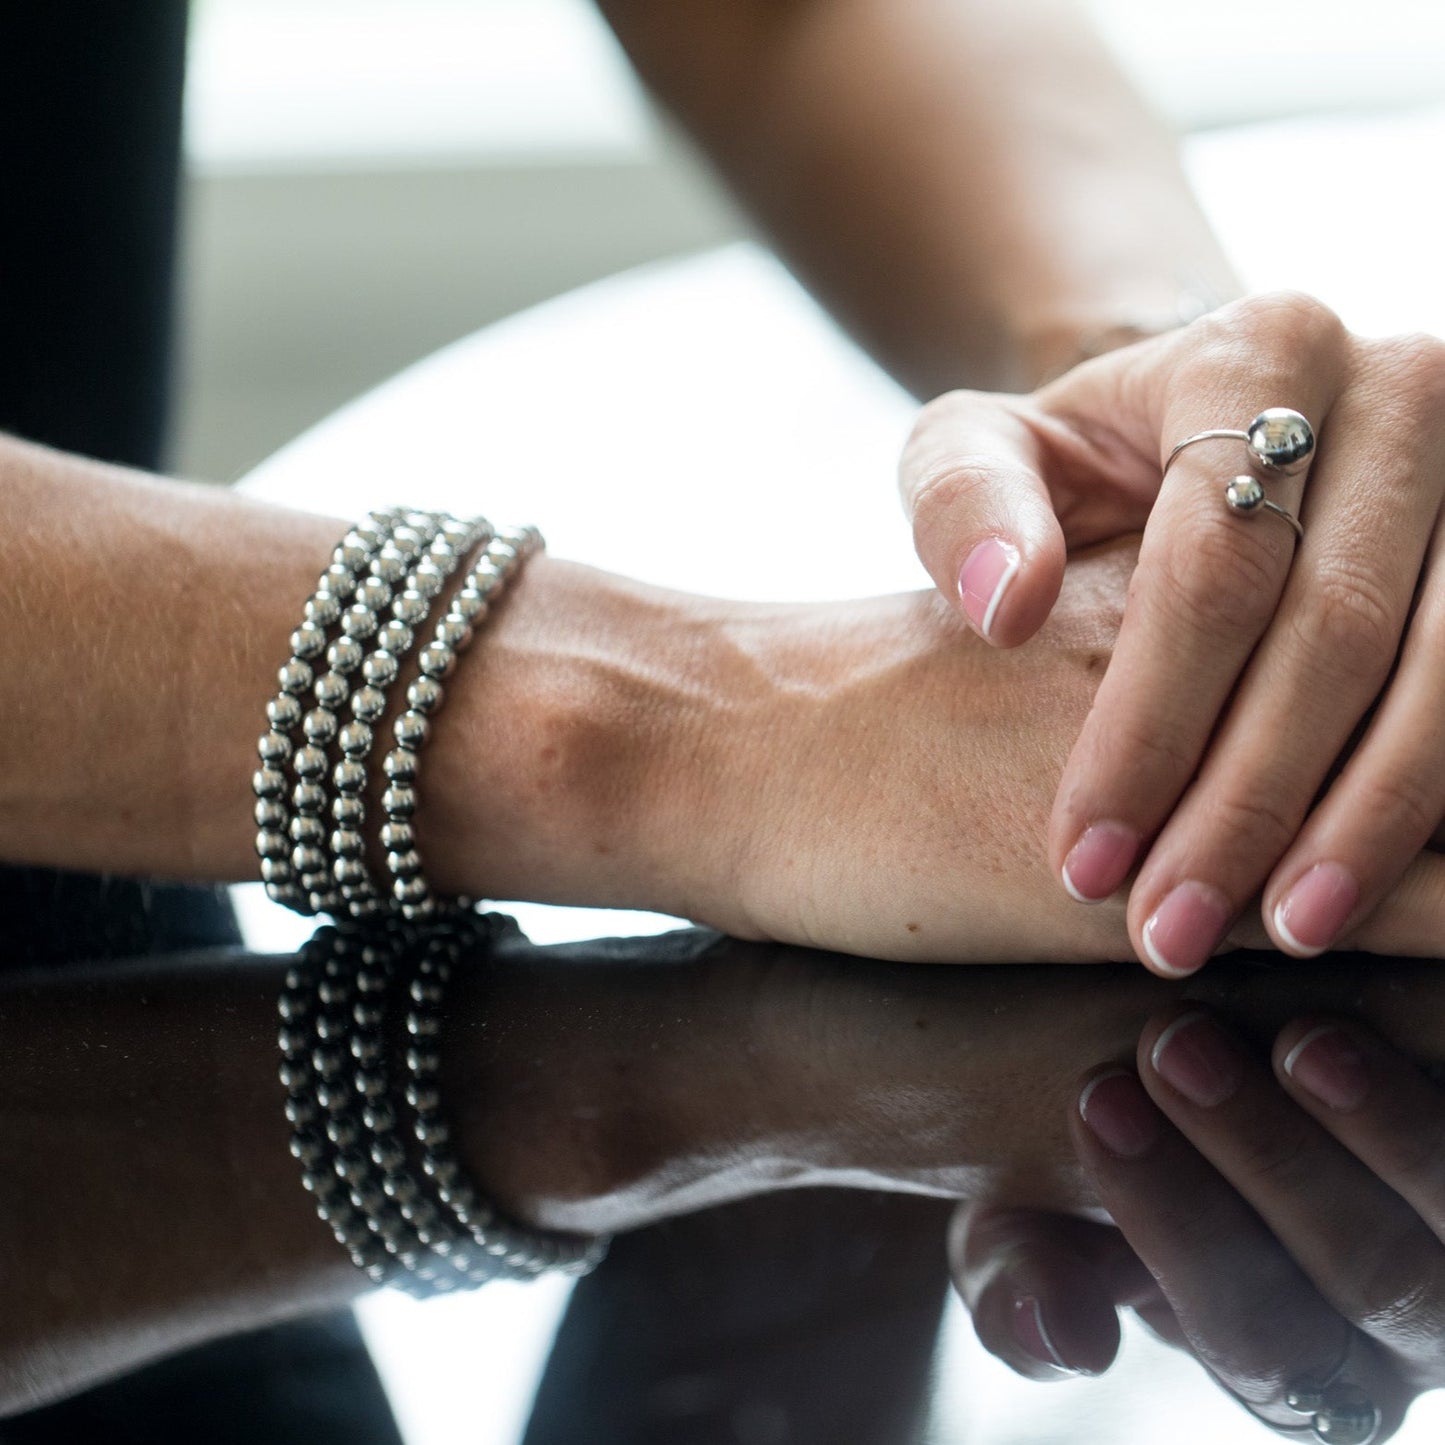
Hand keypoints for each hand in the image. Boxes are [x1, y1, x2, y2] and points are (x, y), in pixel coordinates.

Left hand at [900, 293, 1444, 974]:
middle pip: (1338, 629)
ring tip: (1278, 933)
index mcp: (1256, 352)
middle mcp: (1401, 387)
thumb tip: (1007, 605)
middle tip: (1167, 931)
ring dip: (1365, 823)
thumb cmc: (1069, 462)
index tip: (1083, 860)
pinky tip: (1364, 879)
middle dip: (1248, 802)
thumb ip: (964, 508)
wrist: (1189, 430)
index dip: (1149, 729)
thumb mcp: (977, 452)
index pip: (1211, 570)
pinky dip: (1431, 793)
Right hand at [958, 1004, 1444, 1439]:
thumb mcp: (1028, 1223)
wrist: (1178, 1079)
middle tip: (1172, 1044)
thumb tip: (1063, 1336)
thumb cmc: (1096, 1173)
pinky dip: (1435, 1082)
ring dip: (1380, 1123)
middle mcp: (1403, 1332)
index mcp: (1290, 1371)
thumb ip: (1020, 1285)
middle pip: (1372, 1277)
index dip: (1176, 1220)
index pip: (1255, 1331)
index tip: (1096, 1097)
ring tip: (1298, 1038)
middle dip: (1267, 1158)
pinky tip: (1362, 1014)